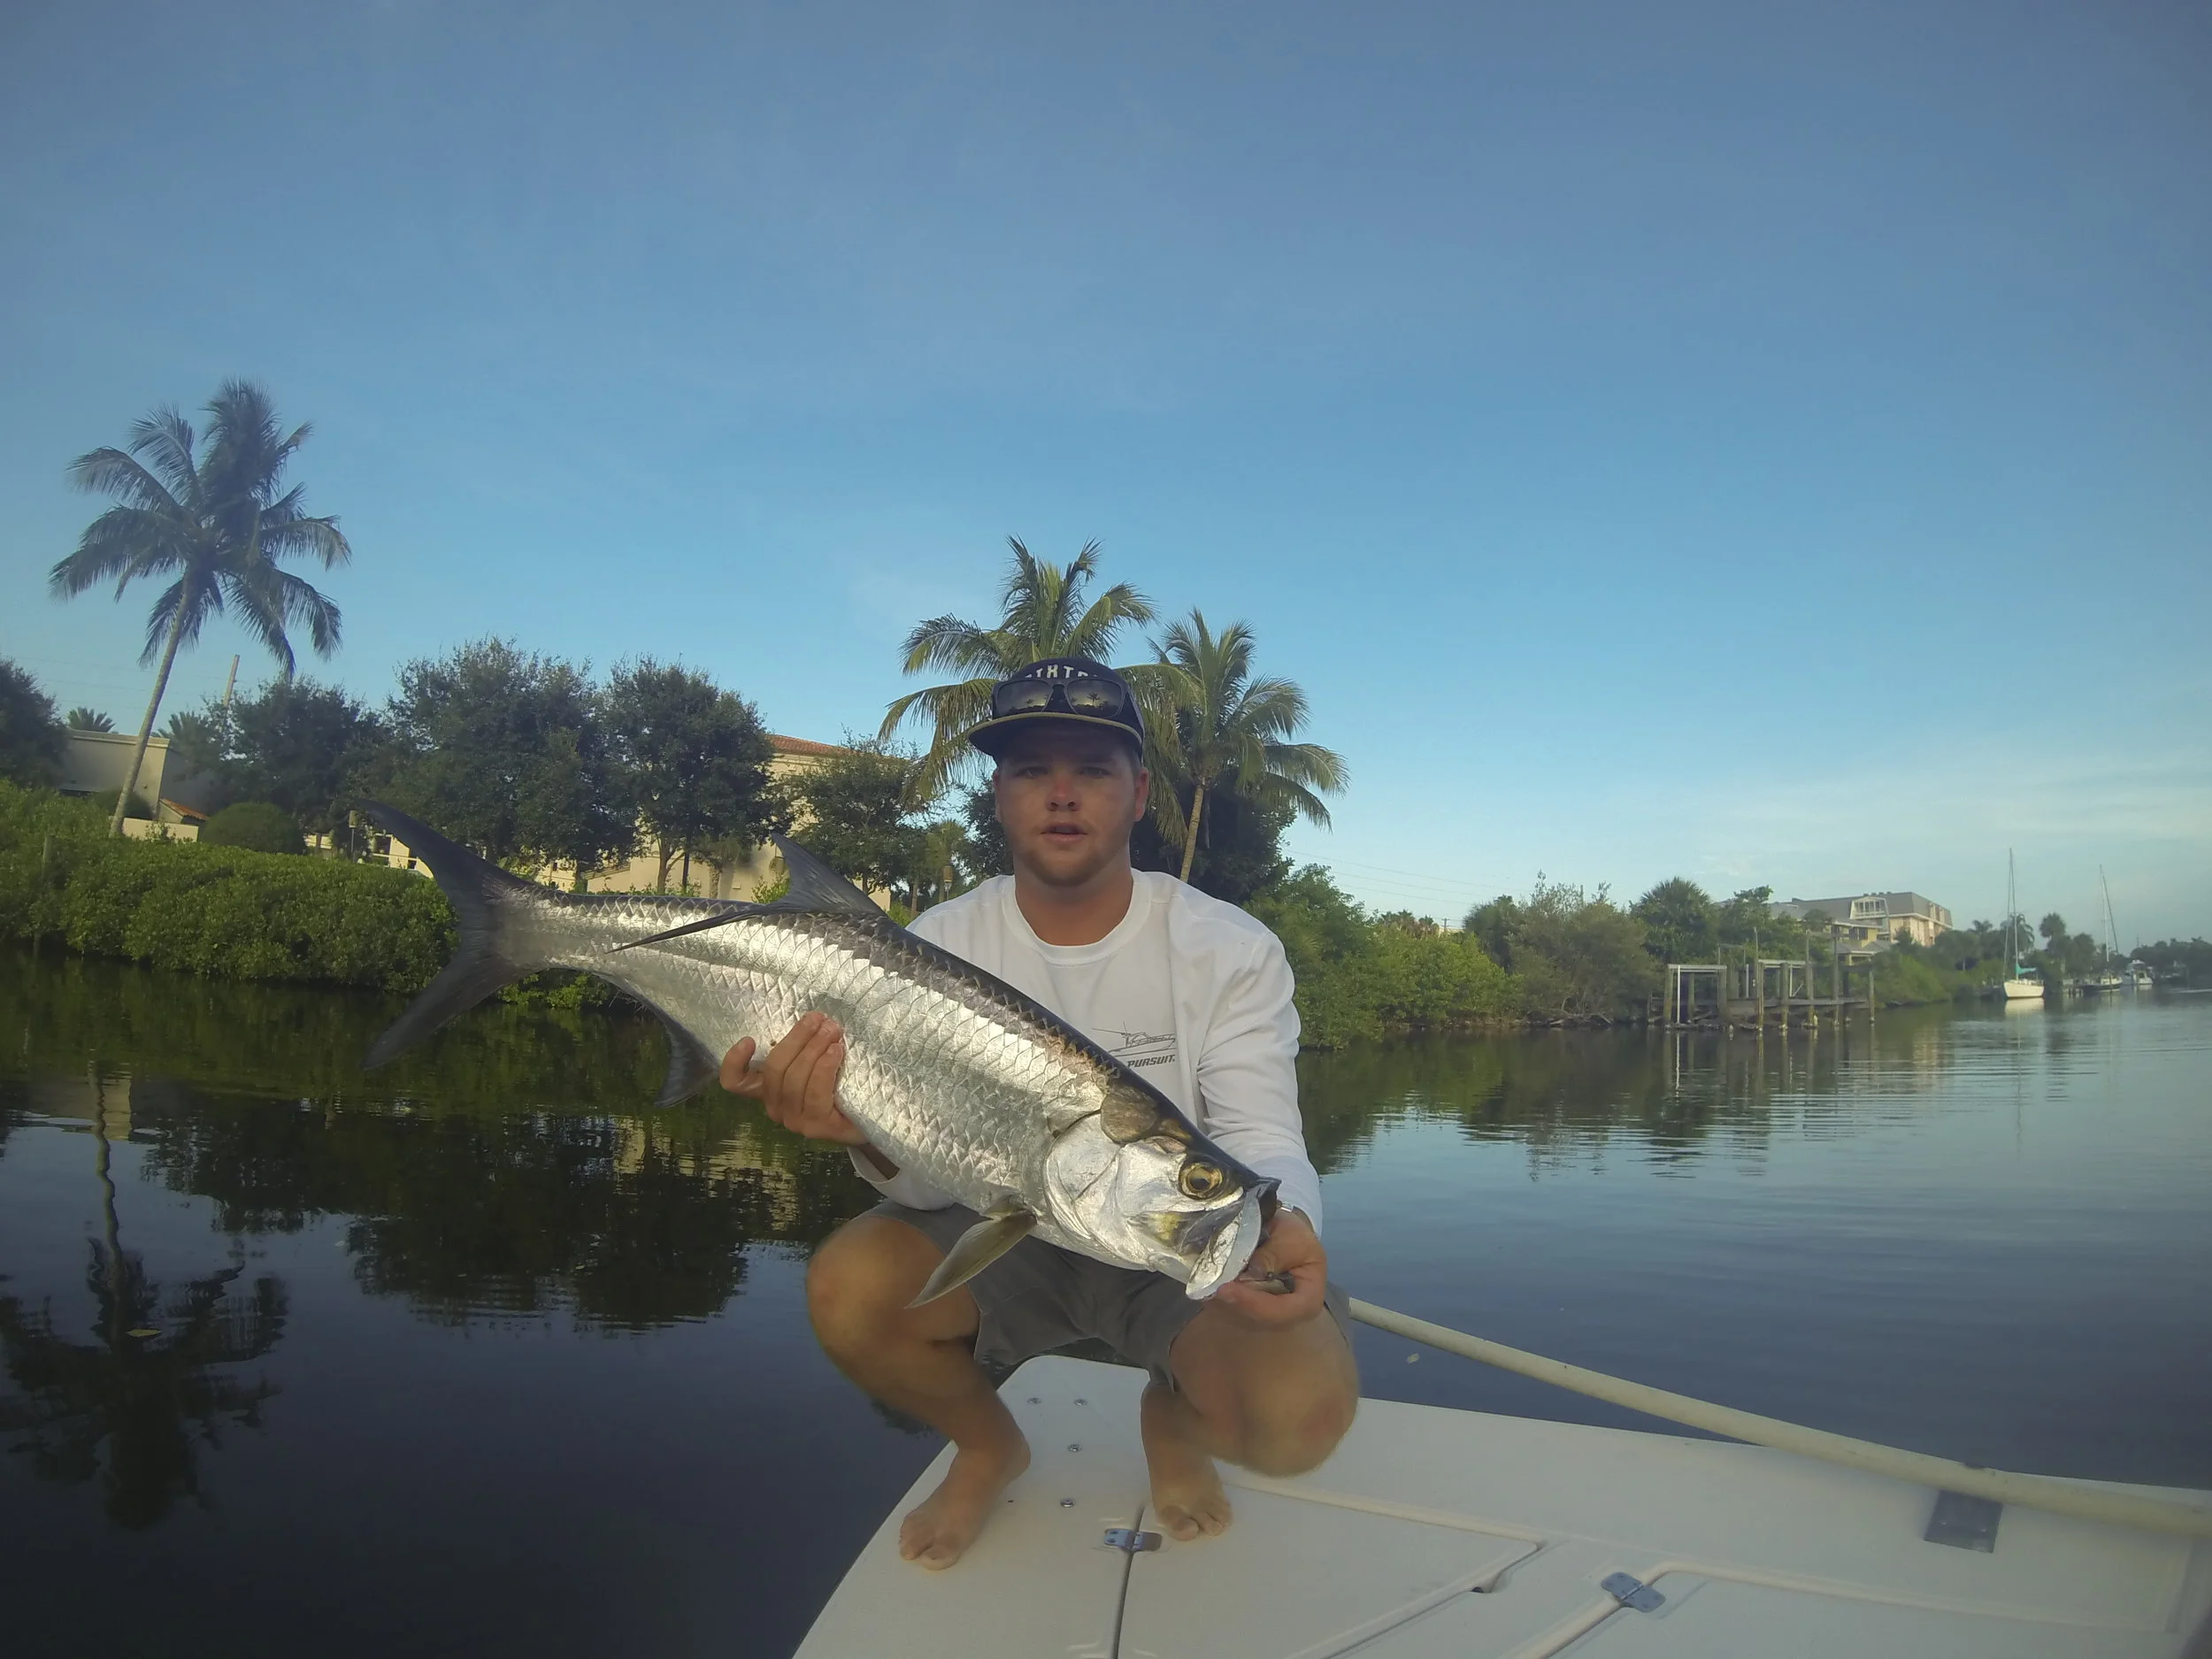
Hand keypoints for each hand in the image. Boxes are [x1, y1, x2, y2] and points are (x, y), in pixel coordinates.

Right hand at [720, 1012, 868, 1146]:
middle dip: (797, 1038)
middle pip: (774, 1068)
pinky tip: (837, 1051)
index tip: (749, 1039)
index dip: (733, 1062)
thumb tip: (809, 1017)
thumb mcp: (817, 1058)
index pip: (736, 1082)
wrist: (872, 1116)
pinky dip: (825, 1067)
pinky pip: (815, 1093)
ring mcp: (794, 1120)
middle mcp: (775, 1106)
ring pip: (794, 1078)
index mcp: (768, 1089)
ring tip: (833, 1031)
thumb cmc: (841, 1081)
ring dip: (814, 1048)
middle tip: (818, 1019)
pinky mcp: (816, 1127)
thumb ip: (803, 1045)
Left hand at [1209, 1208, 1326, 1328]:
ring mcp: (1265, 1316)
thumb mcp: (1294, 1237)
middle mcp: (1286, 1316)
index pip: (1282, 1311)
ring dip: (1219, 1302)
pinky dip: (1214, 1300)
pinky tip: (1205, 1284)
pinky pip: (1227, 1312)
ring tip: (1204, 1282)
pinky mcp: (1246, 1312)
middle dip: (1230, 1303)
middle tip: (1208, 1285)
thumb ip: (1277, 1253)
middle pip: (1256, 1319)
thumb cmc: (1296, 1238)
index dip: (1253, 1304)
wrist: (1286, 1237)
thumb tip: (1254, 1269)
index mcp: (1307, 1300)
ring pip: (1238, 1318)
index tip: (1227, 1289)